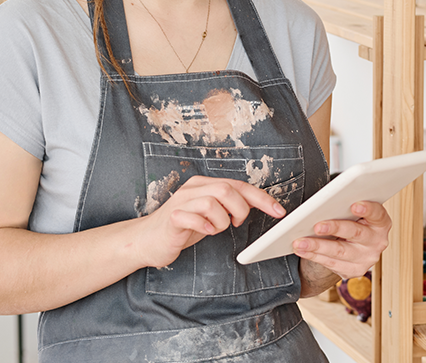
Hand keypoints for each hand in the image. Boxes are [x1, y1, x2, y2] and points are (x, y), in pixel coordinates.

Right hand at [136, 176, 284, 268]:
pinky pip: (194, 218)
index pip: (239, 185)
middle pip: (227, 189)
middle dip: (240, 209)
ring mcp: (181, 201)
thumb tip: (255, 206)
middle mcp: (193, 188)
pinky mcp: (172, 218)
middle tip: (236, 223)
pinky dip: (205, 227)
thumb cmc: (182, 228)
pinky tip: (204, 232)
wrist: (147, 240)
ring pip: (213, 202)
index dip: (261, 198)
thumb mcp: (209, 215)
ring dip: (222, 221)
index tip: (279, 211)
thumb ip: (228, 206)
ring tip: (215, 229)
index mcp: (204, 184)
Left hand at [292, 201, 391, 279]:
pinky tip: (303, 250)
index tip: (354, 205)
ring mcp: (366, 258)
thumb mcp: (352, 211)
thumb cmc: (350, 220)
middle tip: (317, 226)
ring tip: (300, 242)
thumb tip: (325, 200)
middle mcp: (377, 241)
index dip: (367, 209)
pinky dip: (314, 256)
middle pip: (355, 233)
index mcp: (381, 222)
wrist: (351, 245)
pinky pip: (331, 263)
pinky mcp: (354, 270)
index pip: (377, 214)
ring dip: (317, 246)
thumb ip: (345, 205)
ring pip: (340, 251)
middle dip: (335, 228)